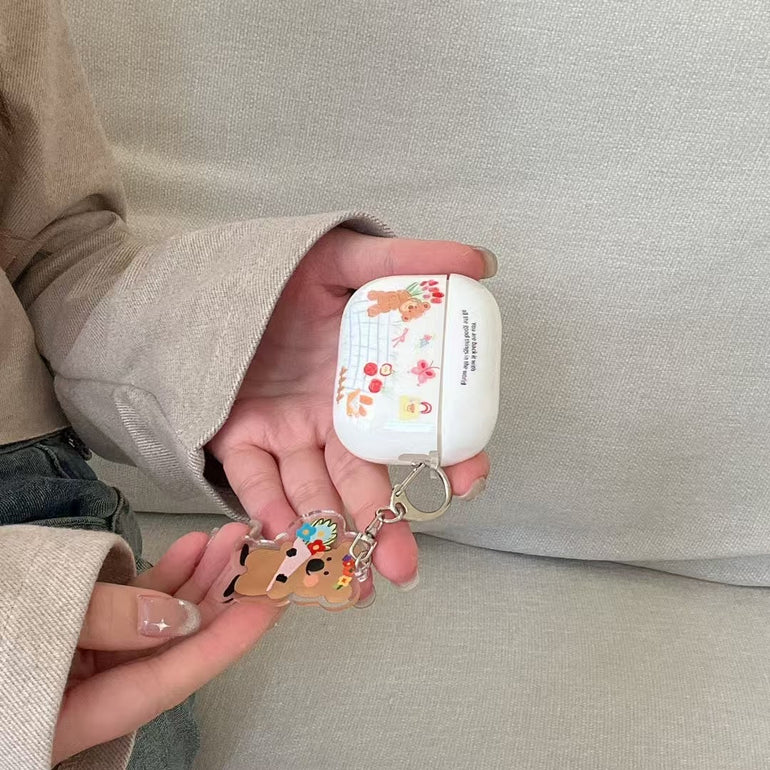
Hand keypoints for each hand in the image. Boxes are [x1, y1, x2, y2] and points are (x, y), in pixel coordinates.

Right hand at [53, 526, 271, 765]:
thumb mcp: (42, 629)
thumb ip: (108, 622)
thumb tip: (176, 616)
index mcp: (83, 715)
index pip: (175, 678)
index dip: (227, 642)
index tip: (270, 606)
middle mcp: (97, 689)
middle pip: (177, 644)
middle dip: (223, 597)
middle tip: (258, 555)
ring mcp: (92, 657)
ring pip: (163, 617)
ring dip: (201, 576)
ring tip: (232, 539)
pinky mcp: (84, 628)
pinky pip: (136, 603)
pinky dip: (166, 574)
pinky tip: (193, 547)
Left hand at [207, 228, 494, 587]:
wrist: (221, 274)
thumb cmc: (290, 272)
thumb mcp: (350, 257)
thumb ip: (410, 260)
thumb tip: (482, 262)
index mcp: (365, 388)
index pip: (413, 435)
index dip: (445, 461)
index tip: (467, 481)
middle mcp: (330, 422)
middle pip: (363, 483)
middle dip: (386, 529)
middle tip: (404, 569)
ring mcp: (285, 433)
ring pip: (313, 494)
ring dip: (331, 537)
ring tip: (352, 581)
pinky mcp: (238, 435)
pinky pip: (252, 477)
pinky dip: (266, 507)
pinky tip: (285, 535)